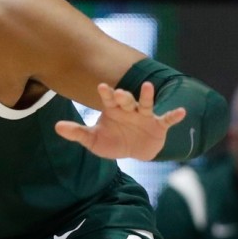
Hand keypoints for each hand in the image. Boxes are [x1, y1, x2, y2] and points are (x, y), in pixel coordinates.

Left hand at [54, 81, 185, 161]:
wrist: (134, 152)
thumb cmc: (112, 141)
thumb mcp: (93, 140)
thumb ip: (77, 133)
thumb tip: (56, 127)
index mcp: (113, 109)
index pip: (109, 99)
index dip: (106, 93)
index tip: (101, 86)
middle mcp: (130, 109)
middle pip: (127, 100)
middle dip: (124, 96)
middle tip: (121, 92)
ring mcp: (145, 116)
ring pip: (146, 104)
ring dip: (148, 96)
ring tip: (150, 87)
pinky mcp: (158, 125)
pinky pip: (166, 119)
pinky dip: (173, 116)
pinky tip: (181, 112)